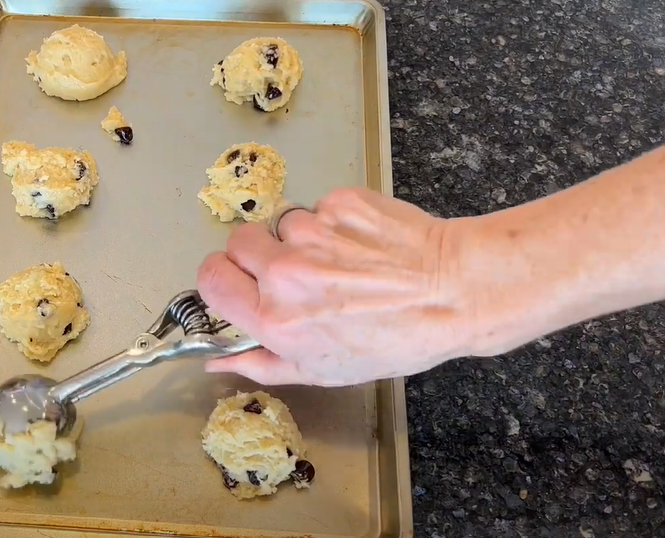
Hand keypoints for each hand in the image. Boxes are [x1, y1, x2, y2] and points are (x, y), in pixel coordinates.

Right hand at [196, 187, 479, 385]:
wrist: (454, 292)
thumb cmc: (396, 339)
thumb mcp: (323, 371)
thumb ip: (262, 364)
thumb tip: (216, 361)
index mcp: (275, 319)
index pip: (211, 280)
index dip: (221, 279)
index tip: (237, 281)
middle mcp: (286, 273)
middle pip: (237, 242)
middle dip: (257, 254)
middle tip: (291, 271)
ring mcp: (313, 233)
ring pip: (283, 224)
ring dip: (303, 239)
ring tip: (343, 261)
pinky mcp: (340, 203)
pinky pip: (320, 208)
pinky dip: (336, 223)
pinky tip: (364, 244)